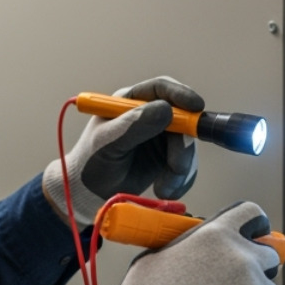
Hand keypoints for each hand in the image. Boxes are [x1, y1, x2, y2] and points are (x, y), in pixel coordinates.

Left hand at [43, 77, 201, 226]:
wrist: (88, 195)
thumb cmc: (90, 163)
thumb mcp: (107, 142)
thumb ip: (134, 125)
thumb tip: (166, 110)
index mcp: (130, 102)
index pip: (161, 89)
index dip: (181, 94)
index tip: (196, 107)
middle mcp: (148, 115)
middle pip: (182, 119)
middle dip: (183, 146)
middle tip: (177, 168)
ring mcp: (160, 137)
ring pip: (187, 145)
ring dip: (181, 168)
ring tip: (164, 189)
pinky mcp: (167, 158)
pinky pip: (186, 164)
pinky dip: (182, 179)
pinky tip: (165, 191)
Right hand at [75, 201, 279, 284]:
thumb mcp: (159, 256)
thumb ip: (189, 248)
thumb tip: (195, 251)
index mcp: (217, 236)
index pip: (251, 215)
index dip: (253, 226)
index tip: (256, 234)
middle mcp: (242, 259)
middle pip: (268, 255)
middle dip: (255, 266)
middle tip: (232, 282)